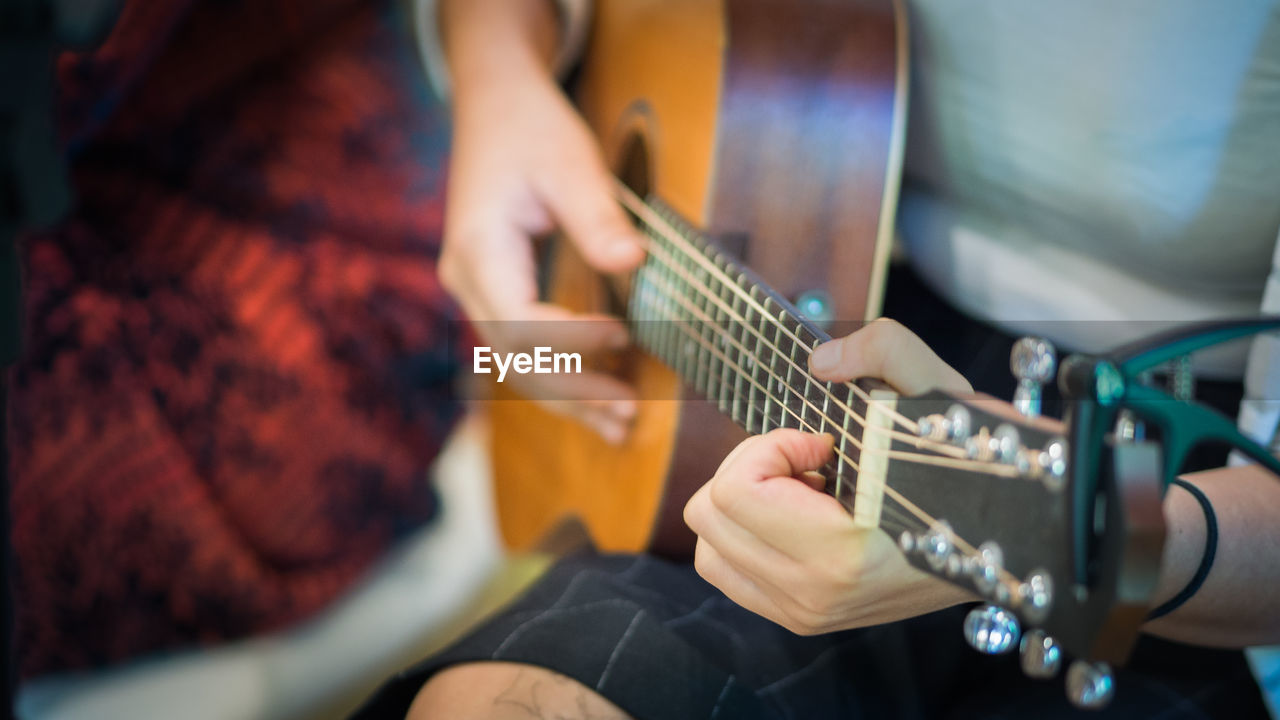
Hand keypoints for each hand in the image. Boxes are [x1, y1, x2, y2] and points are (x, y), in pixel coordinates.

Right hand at [441, 0, 645, 442]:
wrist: (495, 105)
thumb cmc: (531, 129)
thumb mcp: (570, 163)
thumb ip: (597, 218)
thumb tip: (634, 264)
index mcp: (478, 248)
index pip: (518, 321)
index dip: (568, 342)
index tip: (620, 339)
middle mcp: (465, 278)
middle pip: (514, 358)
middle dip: (571, 392)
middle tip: (627, 415)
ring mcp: (474, 289)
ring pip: (515, 363)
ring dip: (566, 396)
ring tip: (619, 426)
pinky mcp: (493, 291)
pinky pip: (522, 348)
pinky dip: (559, 375)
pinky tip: (596, 396)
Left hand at [684, 319, 974, 633]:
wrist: (1008, 539)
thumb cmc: (969, 465)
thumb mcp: (939, 390)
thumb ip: (883, 350)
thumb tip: (820, 363)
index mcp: (841, 553)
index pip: (736, 492)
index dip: (771, 446)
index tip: (821, 440)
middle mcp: (814, 594)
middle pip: (709, 515)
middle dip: (752, 470)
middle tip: (809, 459)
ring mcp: (806, 613)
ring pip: (709, 546)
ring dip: (745, 504)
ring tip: (805, 489)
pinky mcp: (801, 618)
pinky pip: (728, 570)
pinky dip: (747, 534)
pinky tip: (800, 515)